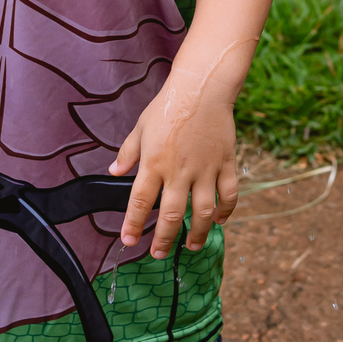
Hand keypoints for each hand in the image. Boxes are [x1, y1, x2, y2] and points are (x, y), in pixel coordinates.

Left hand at [108, 0, 275, 259]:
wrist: (202, 87)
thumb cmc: (168, 106)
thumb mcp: (140, 128)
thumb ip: (127, 153)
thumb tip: (113, 173)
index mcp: (154, 162)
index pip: (139, 202)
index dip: (132, 225)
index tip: (128, 241)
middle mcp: (179, 171)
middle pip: (170, 215)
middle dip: (163, 239)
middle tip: (158, 253)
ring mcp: (205, 169)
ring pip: (202, 212)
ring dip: (196, 233)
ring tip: (190, 246)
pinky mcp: (226, 163)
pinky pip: (228, 194)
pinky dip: (225, 211)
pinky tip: (218, 221)